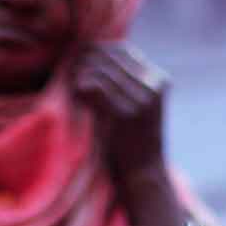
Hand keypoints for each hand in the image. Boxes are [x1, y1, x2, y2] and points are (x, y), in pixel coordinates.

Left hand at [74, 43, 179, 221]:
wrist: (144, 175)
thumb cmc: (134, 142)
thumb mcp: (137, 105)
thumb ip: (123, 82)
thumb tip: (91, 58)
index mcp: (159, 80)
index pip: (123, 50)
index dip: (97, 50)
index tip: (78, 57)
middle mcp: (153, 85)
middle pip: (110, 57)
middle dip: (84, 60)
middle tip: (67, 67)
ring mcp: (141, 99)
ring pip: (99, 70)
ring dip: (79, 74)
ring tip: (70, 84)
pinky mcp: (125, 114)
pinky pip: (93, 87)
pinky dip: (79, 88)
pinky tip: (75, 96)